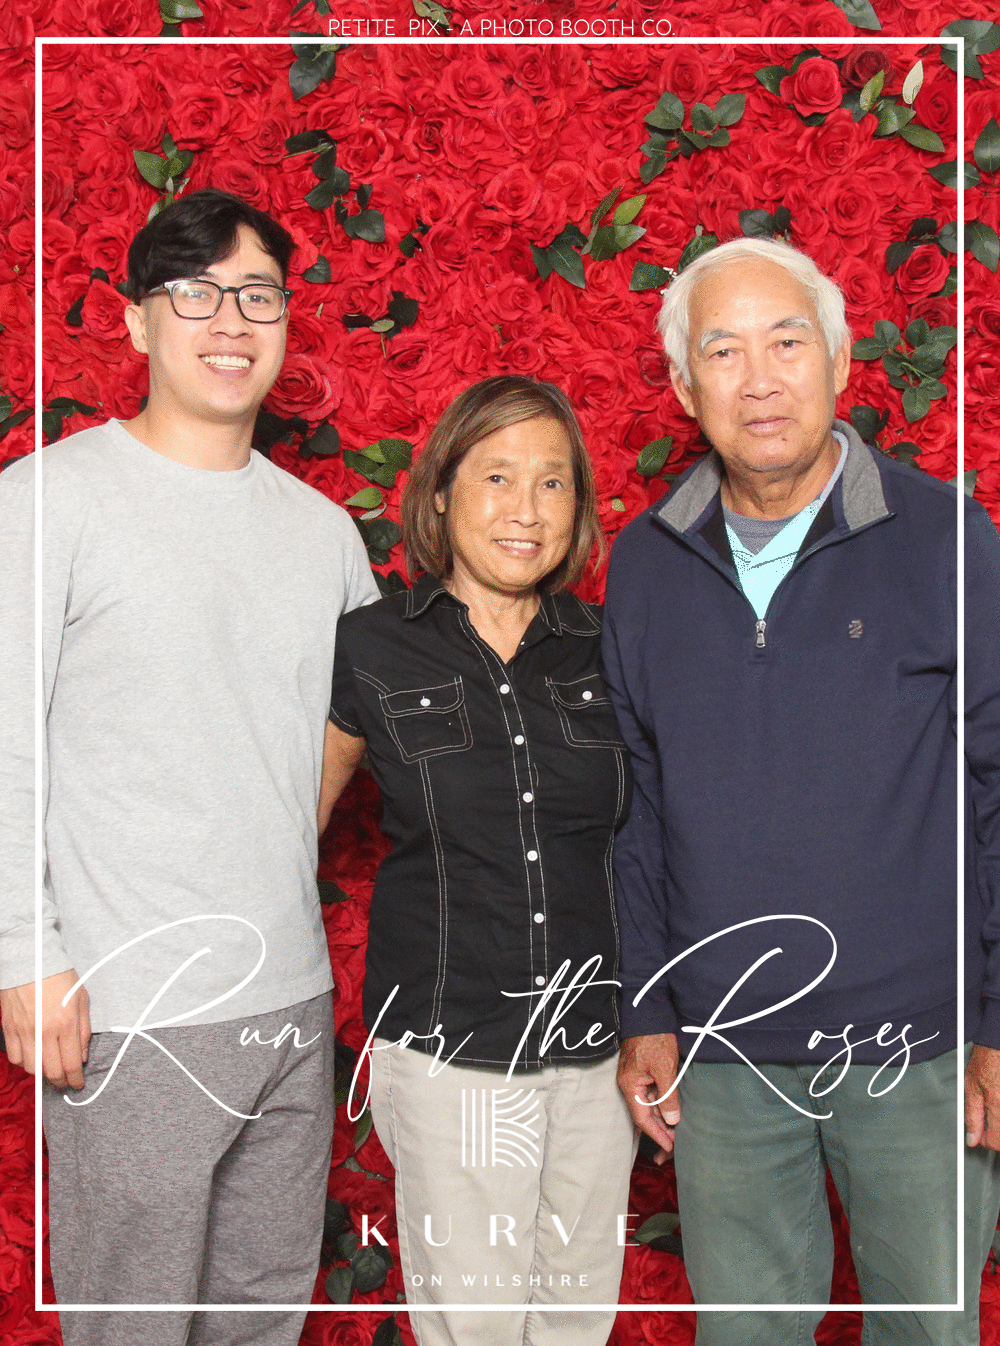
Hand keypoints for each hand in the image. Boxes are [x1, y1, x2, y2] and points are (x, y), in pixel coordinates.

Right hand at [0, 971, 90, 1089]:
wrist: (31, 961)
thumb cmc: (60, 978)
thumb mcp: (82, 999)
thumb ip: (84, 1030)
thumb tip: (82, 1057)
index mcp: (66, 1024)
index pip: (70, 1064)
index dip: (75, 1080)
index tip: (78, 1085)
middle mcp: (44, 1031)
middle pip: (50, 1072)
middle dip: (60, 1082)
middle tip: (65, 1082)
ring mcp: (24, 1031)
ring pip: (31, 1068)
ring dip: (41, 1072)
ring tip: (49, 1065)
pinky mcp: (9, 1029)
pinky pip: (15, 1057)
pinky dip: (24, 1061)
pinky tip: (32, 1053)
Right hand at [617, 1032, 680, 1162]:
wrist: (648, 1013)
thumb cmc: (655, 1038)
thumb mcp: (665, 1068)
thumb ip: (668, 1095)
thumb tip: (673, 1120)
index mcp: (630, 1085)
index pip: (642, 1118)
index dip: (656, 1134)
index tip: (670, 1147)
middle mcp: (629, 1084)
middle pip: (644, 1113)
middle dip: (660, 1129)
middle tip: (676, 1144)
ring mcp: (634, 1077)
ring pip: (648, 1103)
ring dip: (662, 1116)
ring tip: (678, 1130)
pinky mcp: (641, 1071)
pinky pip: (650, 1093)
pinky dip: (661, 1103)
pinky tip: (672, 1110)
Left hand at [965, 1043, 999, 1149]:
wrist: (999, 1043)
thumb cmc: (987, 1058)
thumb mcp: (971, 1086)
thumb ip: (972, 1115)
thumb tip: (972, 1138)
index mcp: (998, 1105)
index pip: (997, 1142)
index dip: (986, 1141)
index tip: (982, 1136)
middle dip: (998, 1134)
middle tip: (990, 1125)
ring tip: (995, 1107)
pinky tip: (999, 1098)